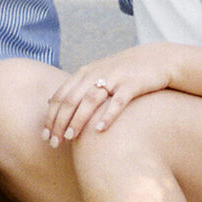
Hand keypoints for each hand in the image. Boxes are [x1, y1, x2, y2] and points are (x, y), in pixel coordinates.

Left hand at [43, 46, 174, 145]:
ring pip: (90, 100)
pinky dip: (108, 115)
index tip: (45, 136)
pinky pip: (118, 101)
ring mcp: (114, 78)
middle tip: (54, 143)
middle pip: (71, 100)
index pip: (60, 96)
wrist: (156, 59)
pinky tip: (100, 129)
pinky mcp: (132, 84)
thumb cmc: (123, 72)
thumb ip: (74, 87)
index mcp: (84, 73)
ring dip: (78, 119)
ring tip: (71, 137)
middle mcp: (96, 74)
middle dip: (60, 122)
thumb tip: (49, 102)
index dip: (50, 117)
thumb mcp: (95, 73)